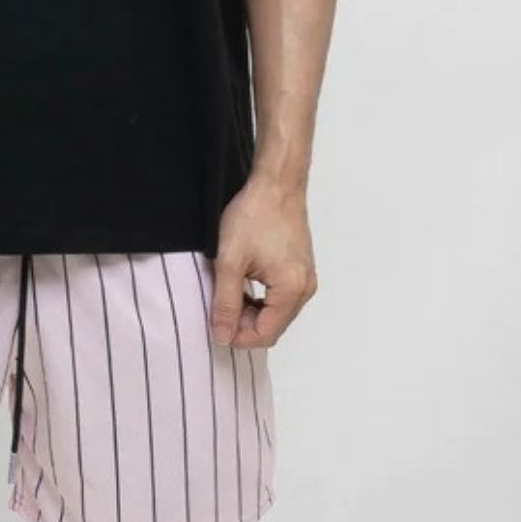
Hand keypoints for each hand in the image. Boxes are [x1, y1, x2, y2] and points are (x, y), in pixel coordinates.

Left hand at [209, 176, 317, 348]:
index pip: (265, 335)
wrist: (276, 184)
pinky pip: (281, 299)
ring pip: (276, 314)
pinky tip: (242, 283)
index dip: (237, 336)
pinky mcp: (300, 271)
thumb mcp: (230, 262)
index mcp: (291, 290)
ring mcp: (305, 279)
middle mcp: (305, 289)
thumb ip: (226, 303)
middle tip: (219, 304)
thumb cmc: (254, 216)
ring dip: (251, 311)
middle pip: (273, 327)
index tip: (215, 323)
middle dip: (244, 324)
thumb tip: (223, 337)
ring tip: (228, 290)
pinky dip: (261, 299)